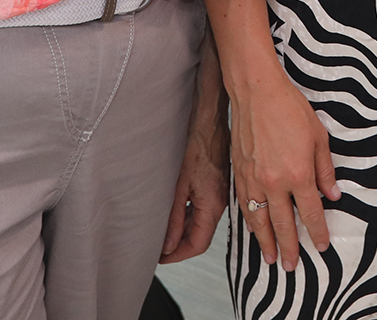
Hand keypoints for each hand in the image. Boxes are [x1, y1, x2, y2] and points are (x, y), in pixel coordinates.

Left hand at [160, 102, 230, 262]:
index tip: (160, 257)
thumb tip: (167, 244)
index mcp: (213, 205)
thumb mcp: (178, 184)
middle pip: (200, 236)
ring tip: (161, 230)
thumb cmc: (196, 143)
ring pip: (201, 223)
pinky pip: (203, 209)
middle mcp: (221, 202)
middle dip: (178, 245)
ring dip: (182, 230)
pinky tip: (174, 212)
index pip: (197, 244)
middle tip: (156, 246)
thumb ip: (173, 217)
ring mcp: (220, 193)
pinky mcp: (217, 185)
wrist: (209, 119)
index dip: (176, 255)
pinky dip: (188, 216)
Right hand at [229, 74, 339, 271]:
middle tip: (292, 266)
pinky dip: (249, 222)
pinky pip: (244, 205)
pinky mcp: (240, 173)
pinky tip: (253, 230)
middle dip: (290, 248)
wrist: (256, 92)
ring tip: (271, 259)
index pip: (310, 213)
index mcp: (299, 174)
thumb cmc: (289, 109)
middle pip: (283, 225)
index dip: (317, 233)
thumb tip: (333, 194)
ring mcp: (254, 179)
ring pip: (260, 220)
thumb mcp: (318, 137)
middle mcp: (275, 182)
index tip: (321, 246)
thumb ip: (325, 169)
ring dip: (266, 243)